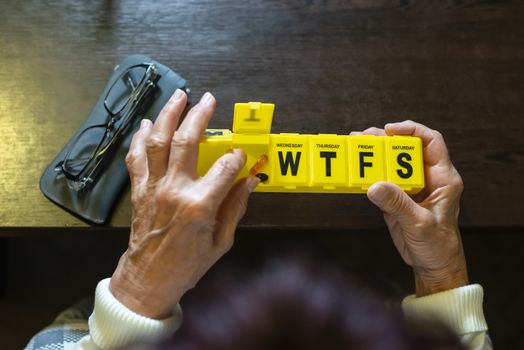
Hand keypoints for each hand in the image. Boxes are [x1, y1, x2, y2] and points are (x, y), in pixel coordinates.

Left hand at [110, 90, 259, 318]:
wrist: (148, 280)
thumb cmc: (187, 265)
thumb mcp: (221, 242)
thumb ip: (236, 207)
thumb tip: (251, 181)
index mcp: (200, 205)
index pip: (225, 167)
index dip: (237, 156)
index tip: (242, 154)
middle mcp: (175, 190)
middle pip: (187, 142)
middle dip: (200, 116)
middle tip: (209, 99)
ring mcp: (153, 187)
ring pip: (159, 141)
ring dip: (169, 115)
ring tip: (179, 96)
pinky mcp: (139, 189)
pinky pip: (137, 156)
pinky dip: (141, 137)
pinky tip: (148, 123)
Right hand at [353, 121, 467, 296]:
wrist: (433, 266)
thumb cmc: (438, 246)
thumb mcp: (420, 225)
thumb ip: (398, 204)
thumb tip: (375, 185)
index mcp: (443, 178)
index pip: (431, 142)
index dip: (412, 130)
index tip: (390, 130)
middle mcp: (427, 178)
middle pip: (406, 148)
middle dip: (385, 139)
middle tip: (363, 138)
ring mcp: (410, 187)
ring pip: (392, 161)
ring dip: (374, 153)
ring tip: (355, 147)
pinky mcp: (397, 197)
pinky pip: (382, 178)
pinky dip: (368, 172)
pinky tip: (356, 169)